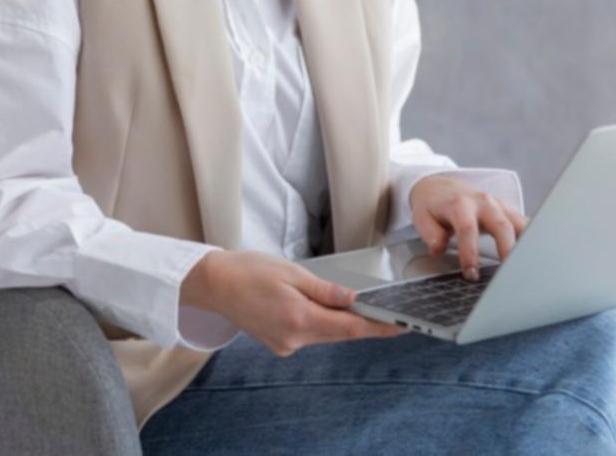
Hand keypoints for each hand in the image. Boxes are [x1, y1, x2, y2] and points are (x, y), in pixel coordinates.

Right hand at [181, 250, 405, 356]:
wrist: (214, 285)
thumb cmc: (249, 271)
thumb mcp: (292, 272)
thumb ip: (324, 290)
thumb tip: (352, 299)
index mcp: (298, 318)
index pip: (349, 328)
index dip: (378, 328)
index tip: (401, 327)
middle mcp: (293, 338)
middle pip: (340, 333)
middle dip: (364, 323)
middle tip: (389, 313)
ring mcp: (285, 344)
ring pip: (326, 334)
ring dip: (343, 322)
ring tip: (362, 308)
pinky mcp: (279, 343)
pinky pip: (311, 334)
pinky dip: (324, 323)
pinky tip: (328, 310)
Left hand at [408, 174, 529, 280]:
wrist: (442, 187)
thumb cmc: (433, 206)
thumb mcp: (422, 217)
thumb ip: (430, 233)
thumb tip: (438, 248)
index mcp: (460, 204)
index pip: (468, 228)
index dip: (470, 252)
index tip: (471, 273)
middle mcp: (484, 202)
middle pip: (501, 225)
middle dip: (507, 250)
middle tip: (507, 275)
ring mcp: (499, 206)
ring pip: (518, 224)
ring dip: (526, 245)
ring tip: (529, 267)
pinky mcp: (508, 212)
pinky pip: (524, 225)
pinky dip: (532, 239)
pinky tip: (537, 256)